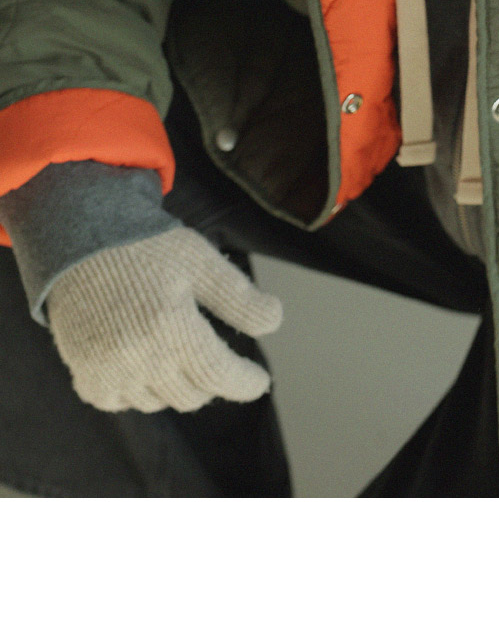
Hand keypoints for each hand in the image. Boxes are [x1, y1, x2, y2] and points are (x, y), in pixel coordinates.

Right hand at [47, 226, 283, 412]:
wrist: (79, 240)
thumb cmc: (145, 246)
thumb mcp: (200, 261)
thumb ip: (239, 296)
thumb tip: (275, 322)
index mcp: (171, 325)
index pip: (219, 376)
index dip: (246, 383)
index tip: (260, 381)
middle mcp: (138, 356)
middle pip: (193, 394)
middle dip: (211, 378)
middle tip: (211, 353)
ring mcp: (108, 369)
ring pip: (159, 401)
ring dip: (174, 384)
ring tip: (173, 350)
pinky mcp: (85, 375)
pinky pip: (120, 402)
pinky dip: (135, 390)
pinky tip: (140, 362)